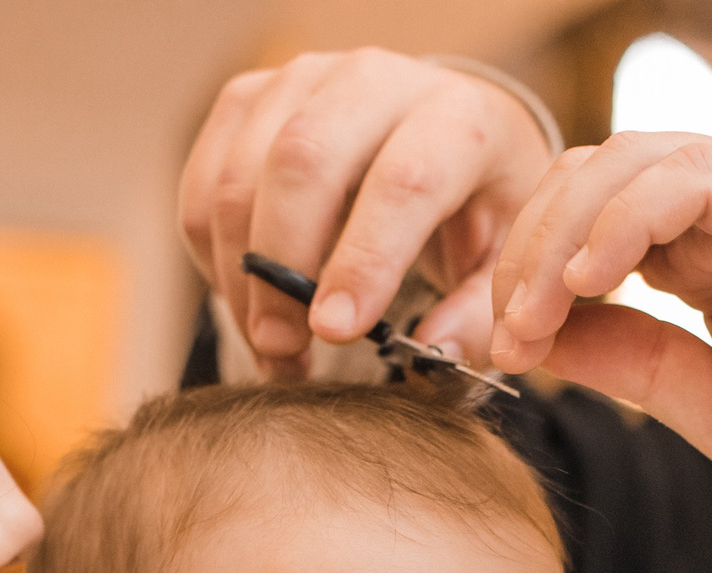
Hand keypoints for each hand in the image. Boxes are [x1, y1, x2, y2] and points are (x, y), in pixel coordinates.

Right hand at [178, 50, 554, 372]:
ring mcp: (304, 80)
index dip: (364, 259)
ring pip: (242, 171)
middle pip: (304, 159)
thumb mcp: (504, 260)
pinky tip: (248, 297)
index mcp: (457, 117)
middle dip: (281, 266)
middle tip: (282, 348)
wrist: (445, 135)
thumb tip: (429, 353)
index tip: (334, 332)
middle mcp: (376, 80)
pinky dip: (213, 251)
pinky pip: (207, 179)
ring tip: (268, 342)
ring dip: (239, 271)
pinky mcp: (251, 98)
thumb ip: (478, 315)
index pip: (404, 180)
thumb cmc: (480, 206)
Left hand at [490, 133, 711, 527]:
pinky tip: (586, 281)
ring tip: (528, 313)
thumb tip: (535, 338)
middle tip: (486, 330)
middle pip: (587, 179)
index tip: (481, 349)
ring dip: (555, 234)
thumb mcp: (709, 409)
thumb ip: (630, 361)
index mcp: (708, 262)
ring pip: (625, 161)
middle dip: (516, 251)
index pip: (583, 226)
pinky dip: (622, 217)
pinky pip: (690, 175)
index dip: (516, 276)